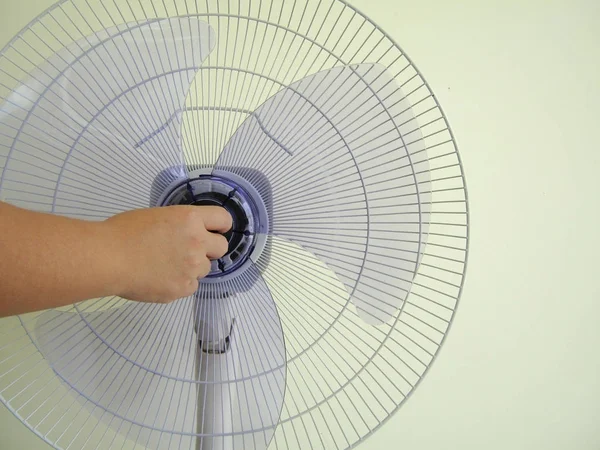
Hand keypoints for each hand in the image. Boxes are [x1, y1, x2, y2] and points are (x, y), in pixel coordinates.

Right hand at [103, 205, 231, 302]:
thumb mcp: (158, 217)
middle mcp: (197, 242)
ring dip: (192, 267)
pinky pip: (190, 286)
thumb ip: (179, 225)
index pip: (223, 219)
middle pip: (221, 247)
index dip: (221, 225)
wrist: (108, 258)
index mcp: (190, 219)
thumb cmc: (123, 233)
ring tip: (166, 265)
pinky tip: (160, 278)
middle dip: (210, 249)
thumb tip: (183, 234)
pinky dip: (179, 283)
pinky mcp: (183, 288)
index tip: (218, 230)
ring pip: (205, 269)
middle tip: (192, 251)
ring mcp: (192, 267)